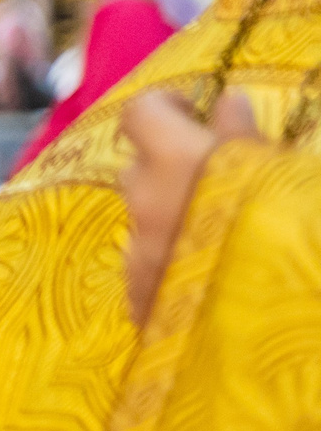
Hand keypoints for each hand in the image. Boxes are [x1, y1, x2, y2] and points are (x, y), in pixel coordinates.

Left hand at [119, 88, 261, 325]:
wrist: (282, 327)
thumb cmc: (293, 227)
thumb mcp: (280, 174)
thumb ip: (244, 137)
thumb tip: (227, 103)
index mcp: (176, 161)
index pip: (139, 115)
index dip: (162, 109)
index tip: (191, 113)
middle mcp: (144, 204)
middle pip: (137, 170)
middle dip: (167, 168)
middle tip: (213, 179)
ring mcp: (139, 255)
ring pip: (142, 222)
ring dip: (169, 219)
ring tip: (218, 236)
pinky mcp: (141, 300)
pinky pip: (145, 268)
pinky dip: (168, 263)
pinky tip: (205, 278)